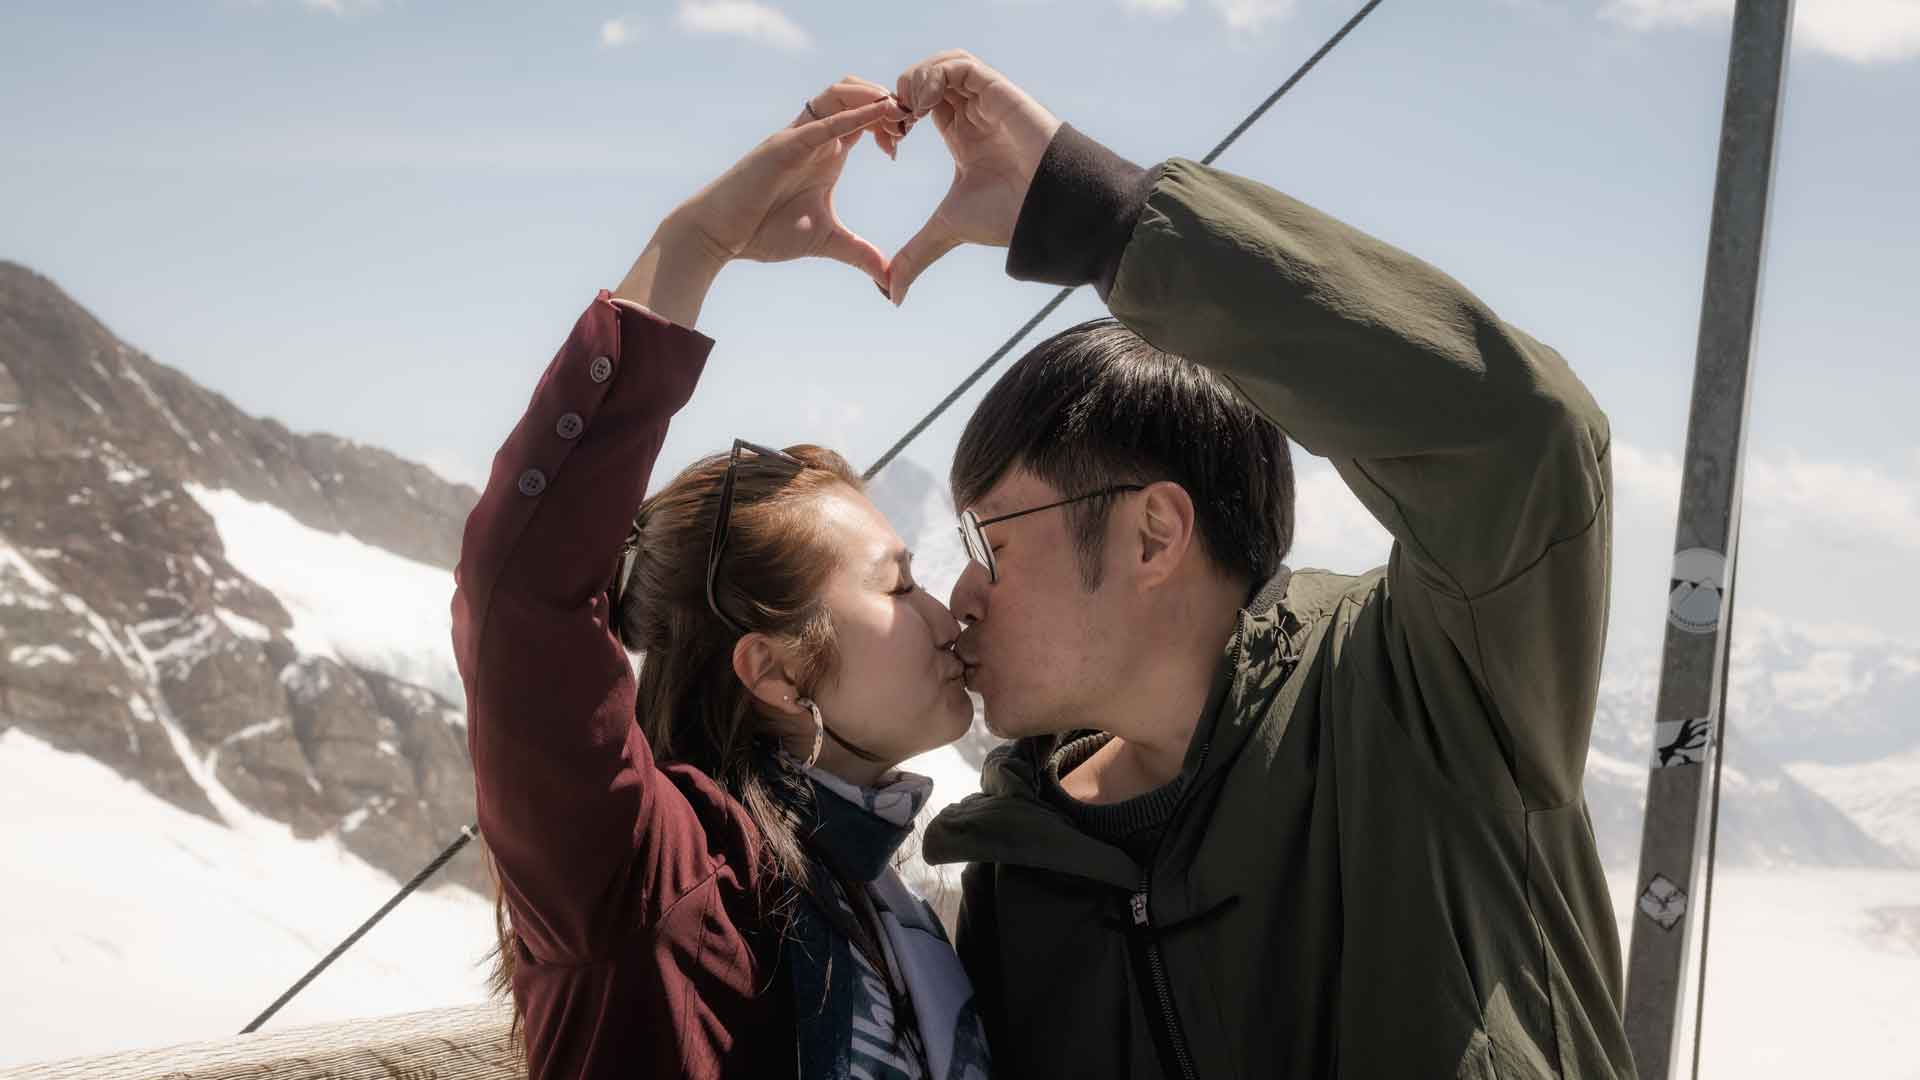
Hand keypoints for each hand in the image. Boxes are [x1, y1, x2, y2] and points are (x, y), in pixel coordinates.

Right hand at [672, 78, 910, 284]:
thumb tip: (889, 281)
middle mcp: (815, 138)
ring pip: (839, 93)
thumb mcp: (828, 242)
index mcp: (829, 153)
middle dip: (888, 101)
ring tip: (898, 112)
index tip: (906, 140)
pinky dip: (852, 114)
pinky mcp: (784, 146)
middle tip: (910, 122)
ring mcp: (799, 138)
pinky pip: (822, 122)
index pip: (867, 118)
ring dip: (872, 96)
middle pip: (856, 93)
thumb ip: (860, 254)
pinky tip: (878, 111)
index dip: (891, 121)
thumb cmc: (766, 232)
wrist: (720, 235)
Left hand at [886, 51, 1061, 304]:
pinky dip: (933, 77)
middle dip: (900, 97)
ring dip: (914, 83)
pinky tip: (923, 108)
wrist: (1046, 211)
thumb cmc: (1009, 217)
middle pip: (927, 80)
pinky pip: (958, 65)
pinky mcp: (998, 90)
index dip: (895, 117)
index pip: (919, 105)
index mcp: (961, 136)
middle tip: (892, 128)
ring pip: (941, 65)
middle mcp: (974, 113)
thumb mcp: (947, 232)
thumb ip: (916, 256)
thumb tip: (890, 296)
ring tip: (906, 116)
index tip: (889, 147)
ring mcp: (986, 99)